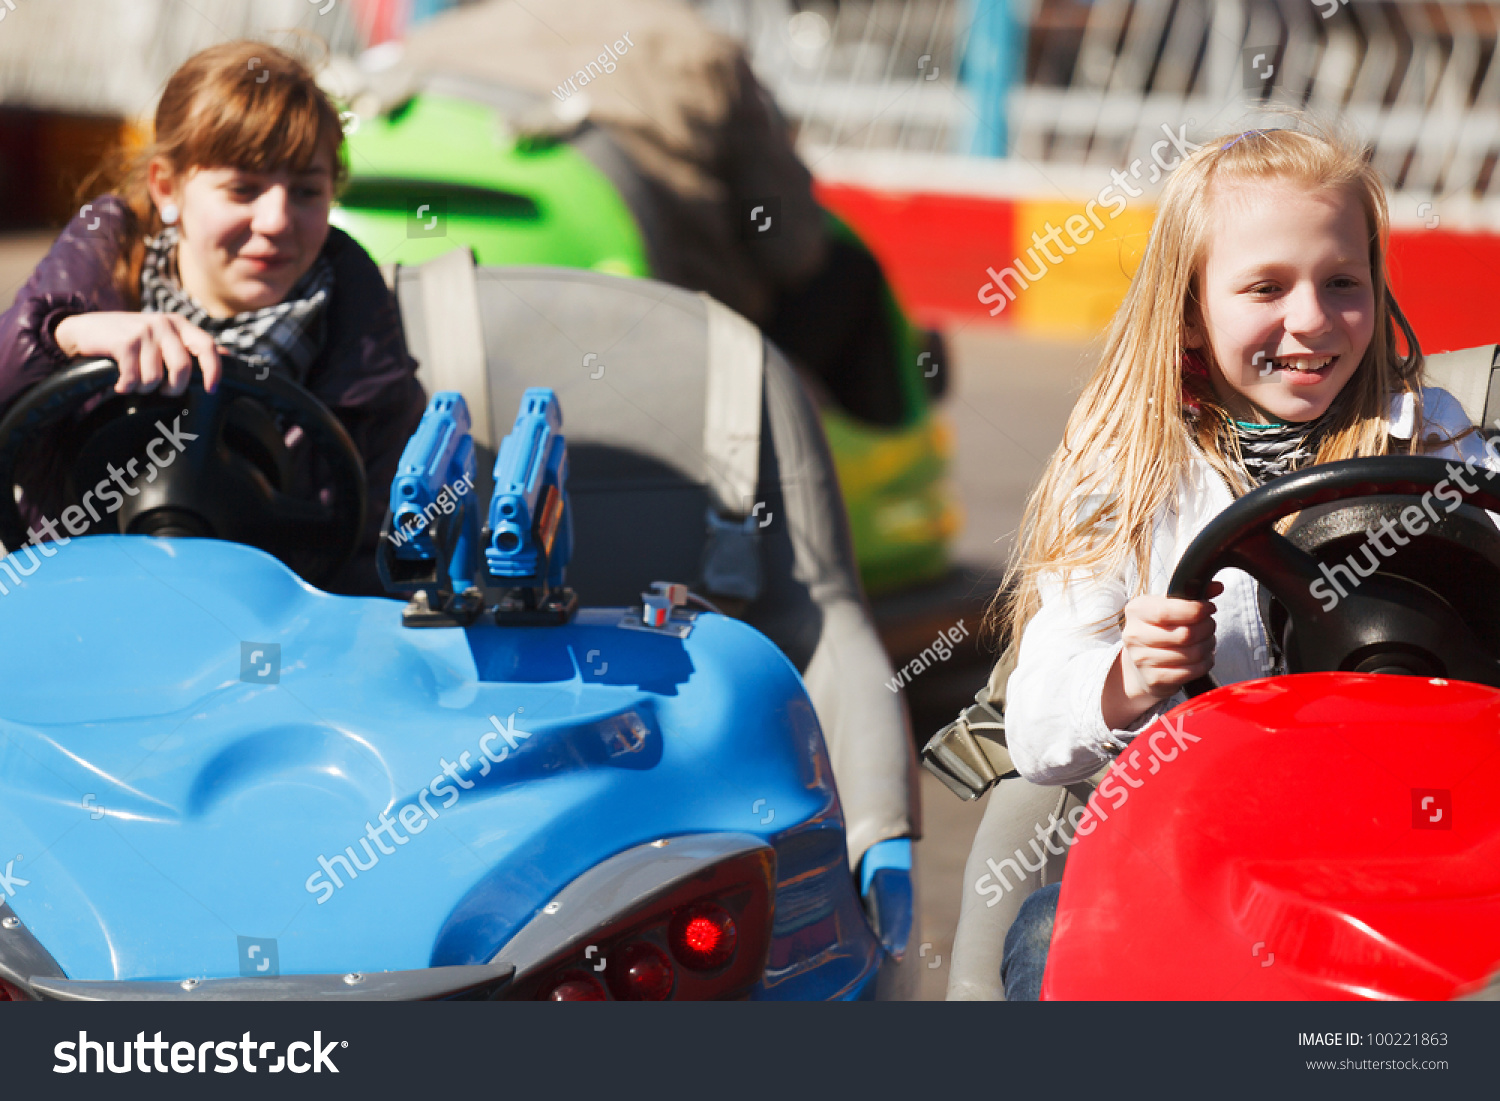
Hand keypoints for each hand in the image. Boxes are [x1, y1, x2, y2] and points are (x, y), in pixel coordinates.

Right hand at [53, 312, 220, 395]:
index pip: (207, 346)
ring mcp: (144, 332)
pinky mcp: (124, 342)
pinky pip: (134, 378)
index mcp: (178, 324)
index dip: (214, 370)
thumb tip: (227, 355)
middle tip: (164, 390)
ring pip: (156, 377)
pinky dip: (127, 386)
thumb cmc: (127, 338)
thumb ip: (189, 345)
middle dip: (174, 387)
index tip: (212, 389)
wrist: (82, 329)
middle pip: (183, 368)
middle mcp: (164, 325)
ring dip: (144, 387)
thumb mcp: (161, 336)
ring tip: (135, 380)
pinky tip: (121, 382)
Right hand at [1101, 580, 1221, 728]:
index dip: (1194, 610)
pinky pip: (1191, 671)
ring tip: (1207, 641)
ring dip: (1208, 647)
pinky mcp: (1154, 679)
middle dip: (1207, 629)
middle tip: (1210, 626)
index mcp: (1136, 610)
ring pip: (1191, 654)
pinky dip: (1205, 663)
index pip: (1166, 611)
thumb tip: (1217, 586)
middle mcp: (1134, 635)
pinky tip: (1203, 657)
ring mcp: (1142, 659)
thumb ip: (1192, 593)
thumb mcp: (1170, 605)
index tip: (1209, 608)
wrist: (1140, 661)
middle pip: (1184, 634)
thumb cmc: (1159, 628)